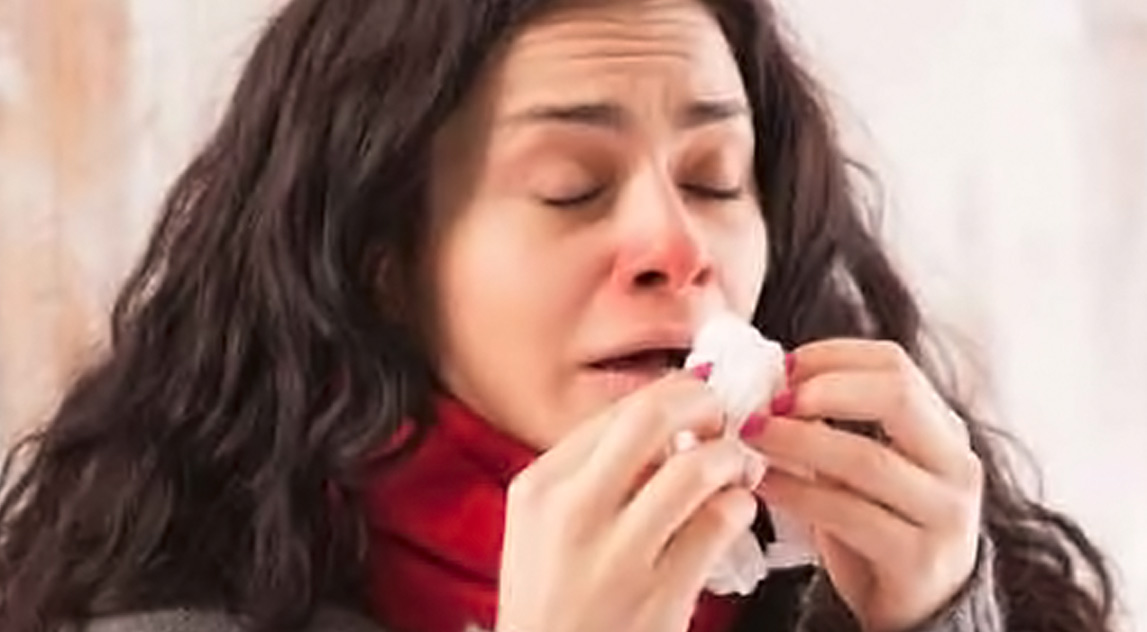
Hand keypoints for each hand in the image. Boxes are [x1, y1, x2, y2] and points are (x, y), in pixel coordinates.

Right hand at [496, 372, 765, 631]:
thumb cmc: (554, 608)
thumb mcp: (542, 532)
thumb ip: (590, 477)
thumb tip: (667, 426)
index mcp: (538, 488)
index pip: (614, 410)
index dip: (669, 393)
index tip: (695, 396)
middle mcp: (571, 512)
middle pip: (650, 416)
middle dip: (702, 403)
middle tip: (723, 415)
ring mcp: (616, 555)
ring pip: (696, 467)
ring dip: (731, 458)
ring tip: (739, 467)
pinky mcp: (660, 594)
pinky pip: (719, 522)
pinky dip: (740, 506)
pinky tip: (735, 513)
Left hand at [743, 340, 982, 631]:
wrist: (912, 611)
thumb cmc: (876, 527)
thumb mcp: (860, 467)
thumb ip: (829, 424)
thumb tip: (765, 382)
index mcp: (941, 428)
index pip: (894, 363)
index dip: (831, 356)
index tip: (780, 367)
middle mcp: (954, 463)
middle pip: (895, 395)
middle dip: (822, 390)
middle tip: (770, 400)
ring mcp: (943, 512)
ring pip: (866, 458)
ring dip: (797, 440)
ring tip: (751, 435)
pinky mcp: (917, 557)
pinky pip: (847, 513)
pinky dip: (796, 491)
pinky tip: (762, 483)